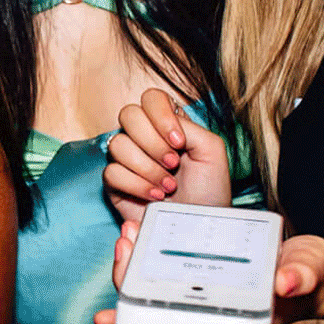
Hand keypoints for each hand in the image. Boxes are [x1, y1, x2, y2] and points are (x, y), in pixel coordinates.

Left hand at [96, 225, 323, 323]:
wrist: (316, 270)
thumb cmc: (314, 274)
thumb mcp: (312, 270)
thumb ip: (302, 275)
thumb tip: (284, 282)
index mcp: (231, 320)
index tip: (114, 316)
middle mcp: (212, 312)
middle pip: (156, 308)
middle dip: (130, 283)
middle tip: (124, 244)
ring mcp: (206, 294)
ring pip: (158, 288)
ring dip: (135, 266)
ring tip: (127, 235)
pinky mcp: (206, 273)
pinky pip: (170, 269)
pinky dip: (150, 256)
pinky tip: (134, 238)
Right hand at [104, 88, 231, 223]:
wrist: (200, 225)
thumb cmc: (210, 190)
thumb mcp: (212, 150)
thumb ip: (189, 127)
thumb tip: (160, 125)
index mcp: (168, 124)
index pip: (151, 98)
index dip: (161, 115)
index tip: (179, 142)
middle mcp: (145, 137)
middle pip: (128, 114)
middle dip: (152, 142)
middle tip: (172, 163)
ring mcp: (128, 160)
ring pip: (118, 145)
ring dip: (147, 168)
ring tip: (168, 186)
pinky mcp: (116, 184)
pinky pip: (112, 172)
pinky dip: (137, 185)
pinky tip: (155, 196)